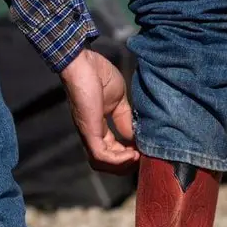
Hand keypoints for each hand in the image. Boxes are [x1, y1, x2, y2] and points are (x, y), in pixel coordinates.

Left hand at [59, 48, 139, 173]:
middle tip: (142, 158)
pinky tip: (132, 153)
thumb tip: (135, 137)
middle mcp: (92, 134)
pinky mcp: (89, 131)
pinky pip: (101, 155)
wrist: (84, 61)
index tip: (143, 151)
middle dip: (126, 165)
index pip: (111, 151)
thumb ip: (125, 119)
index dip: (127, 155)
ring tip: (137, 157)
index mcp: (98, 127)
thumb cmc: (99, 75)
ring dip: (122, 165)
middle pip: (105, 162)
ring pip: (101, 163)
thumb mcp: (119, 101)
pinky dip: (118, 159)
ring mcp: (89, 133)